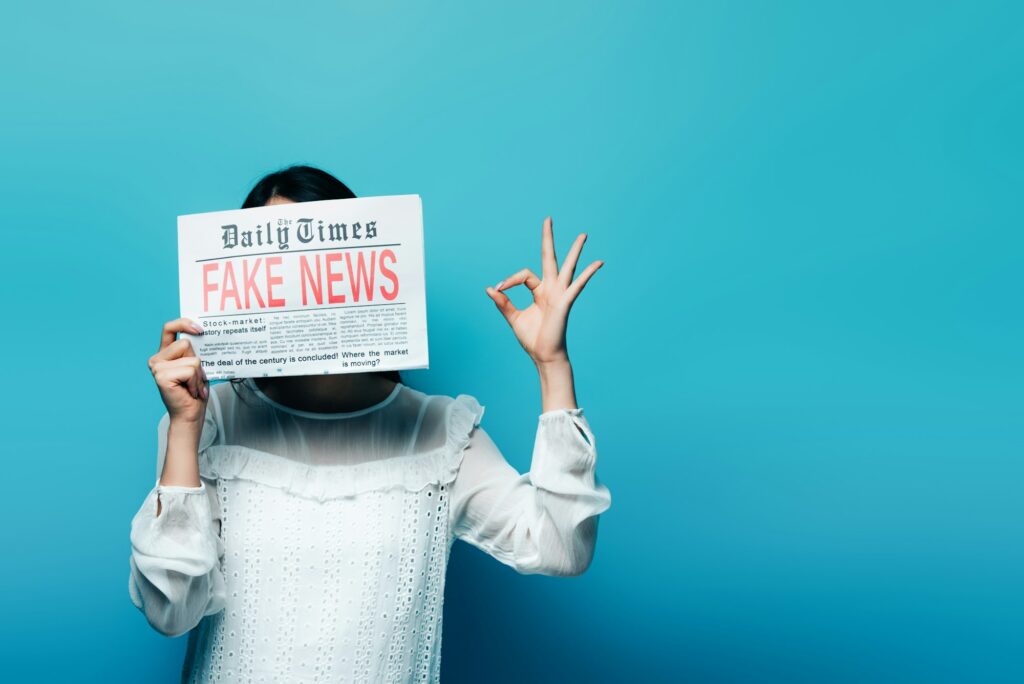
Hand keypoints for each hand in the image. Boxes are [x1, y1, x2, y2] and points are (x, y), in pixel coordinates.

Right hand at [148, 317, 209, 423]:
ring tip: (193, 387)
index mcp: (165, 354)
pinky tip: (191, 392)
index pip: (169, 328)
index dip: (183, 323)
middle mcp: (157, 359)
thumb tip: (202, 334)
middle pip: (186, 344)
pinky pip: (191, 370)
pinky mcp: (162, 376)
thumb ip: (193, 352)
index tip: (200, 329)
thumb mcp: (196, 367)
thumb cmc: (195, 392)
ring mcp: (157, 367)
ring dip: (199, 375)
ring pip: (192, 359)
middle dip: (198, 362)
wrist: (190, 415)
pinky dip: (196, 382)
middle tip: (196, 379)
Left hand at [485, 217, 602, 365]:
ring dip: (575, 250)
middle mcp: (551, 289)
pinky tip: (599, 263)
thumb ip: (503, 302)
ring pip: (568, 267)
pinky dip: (588, 274)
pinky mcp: (565, 303)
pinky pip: (577, 286)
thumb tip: (490, 288)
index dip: (510, 279)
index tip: (498, 288)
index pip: (524, 275)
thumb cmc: (532, 339)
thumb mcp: (513, 317)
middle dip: (548, 239)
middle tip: (548, 218)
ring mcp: (560, 294)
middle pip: (550, 258)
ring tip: (583, 234)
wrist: (543, 356)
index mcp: (539, 291)